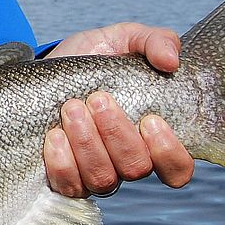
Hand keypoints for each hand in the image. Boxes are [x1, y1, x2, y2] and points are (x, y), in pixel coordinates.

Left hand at [41, 24, 194, 196]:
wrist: (46, 69)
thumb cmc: (94, 58)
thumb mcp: (125, 38)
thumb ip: (156, 41)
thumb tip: (171, 61)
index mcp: (152, 136)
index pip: (178, 168)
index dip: (169, 153)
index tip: (150, 120)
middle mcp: (127, 161)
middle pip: (136, 168)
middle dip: (116, 133)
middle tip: (98, 99)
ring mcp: (96, 173)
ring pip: (103, 178)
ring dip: (87, 142)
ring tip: (72, 108)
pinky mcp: (65, 178)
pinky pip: (69, 186)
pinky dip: (62, 162)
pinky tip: (55, 135)